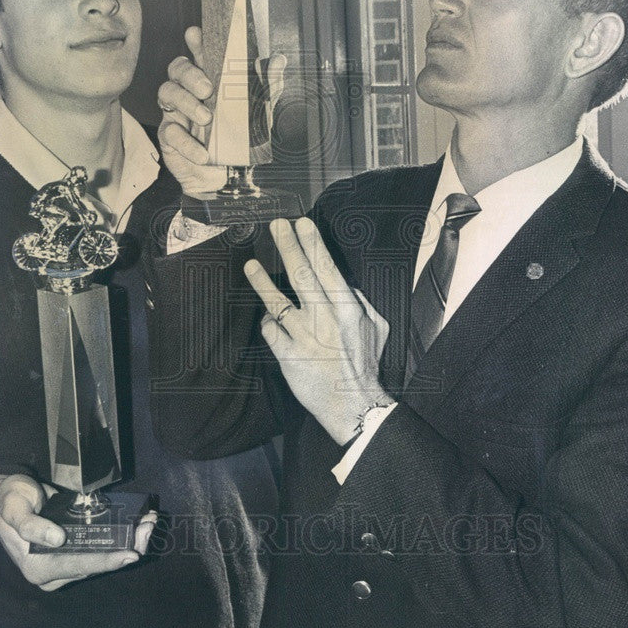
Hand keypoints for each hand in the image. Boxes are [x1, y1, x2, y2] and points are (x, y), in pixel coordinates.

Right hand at [0, 474, 156, 592]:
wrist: (6, 497)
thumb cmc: (9, 500)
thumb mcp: (13, 507)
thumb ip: (29, 524)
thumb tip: (58, 539)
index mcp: (38, 568)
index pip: (78, 565)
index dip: (105, 561)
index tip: (130, 555)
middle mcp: (56, 572)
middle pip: (97, 565)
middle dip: (127, 548)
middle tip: (149, 528)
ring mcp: (67, 562)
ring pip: (104, 557)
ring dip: (130, 542)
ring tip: (150, 522)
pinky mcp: (76, 550)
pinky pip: (103, 547)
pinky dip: (123, 536)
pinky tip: (139, 522)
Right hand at [158, 26, 286, 196]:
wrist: (227, 182)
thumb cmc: (240, 143)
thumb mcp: (259, 115)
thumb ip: (267, 87)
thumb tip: (277, 61)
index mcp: (210, 82)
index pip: (199, 55)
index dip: (195, 42)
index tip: (196, 34)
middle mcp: (190, 93)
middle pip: (177, 68)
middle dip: (190, 74)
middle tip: (208, 89)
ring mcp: (176, 113)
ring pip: (167, 92)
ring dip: (187, 103)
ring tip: (207, 120)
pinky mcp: (169, 137)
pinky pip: (170, 132)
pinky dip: (187, 142)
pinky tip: (202, 153)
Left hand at [244, 217, 391, 444]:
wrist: (353, 404)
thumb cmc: (365, 363)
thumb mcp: (376, 326)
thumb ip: (359, 300)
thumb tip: (341, 281)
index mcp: (347, 308)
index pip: (327, 268)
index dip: (312, 244)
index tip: (301, 224)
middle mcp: (324, 318)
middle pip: (301, 275)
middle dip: (287, 246)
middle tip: (276, 225)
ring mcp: (303, 337)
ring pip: (277, 301)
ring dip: (262, 281)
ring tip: (250, 264)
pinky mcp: (288, 356)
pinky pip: (271, 331)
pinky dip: (269, 322)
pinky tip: (268, 316)